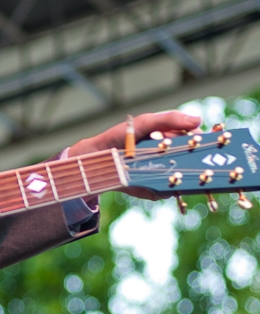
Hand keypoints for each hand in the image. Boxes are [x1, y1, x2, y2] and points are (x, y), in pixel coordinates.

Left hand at [68, 110, 202, 198]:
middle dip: (204, 164)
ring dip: (191, 179)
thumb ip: (169, 119)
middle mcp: (173, 160)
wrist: (99, 157)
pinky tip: (171, 185)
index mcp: (174, 141)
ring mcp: (165, 176)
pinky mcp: (155, 191)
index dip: (209, 144)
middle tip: (208, 162)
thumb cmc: (123, 136)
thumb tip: (198, 120)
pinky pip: (169, 193)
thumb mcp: (145, 123)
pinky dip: (171, 191)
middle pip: (196, 164)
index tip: (216, 144)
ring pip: (186, 181)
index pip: (199, 143)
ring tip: (191, 174)